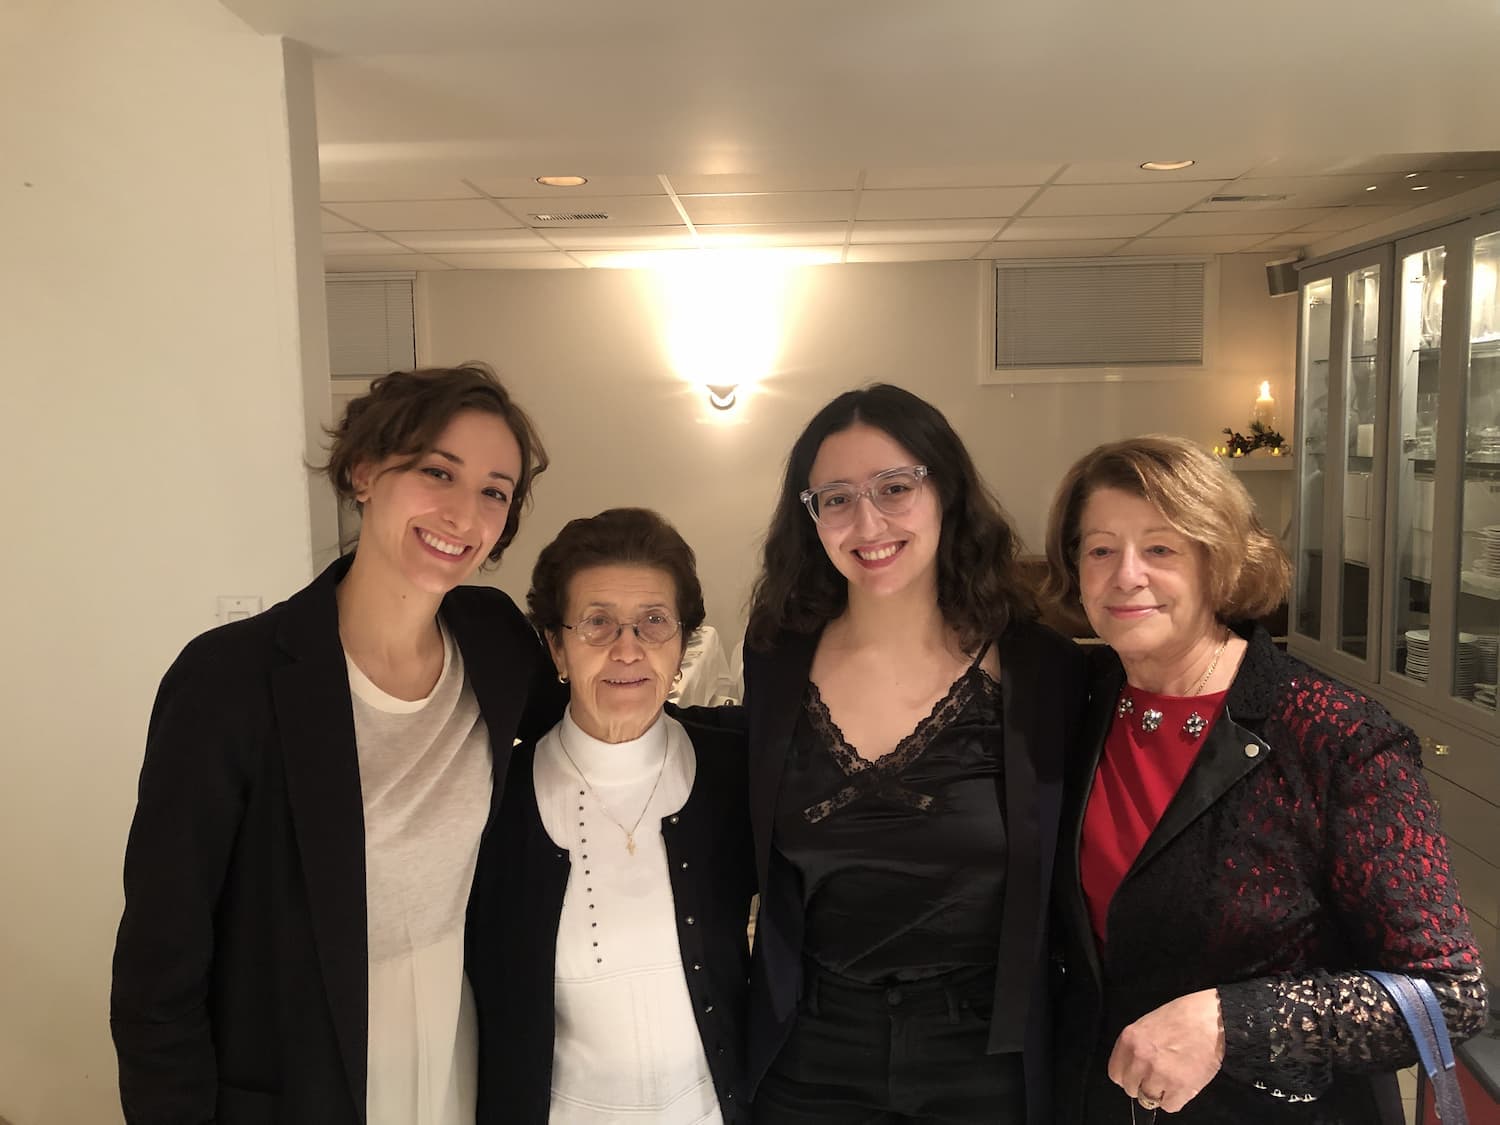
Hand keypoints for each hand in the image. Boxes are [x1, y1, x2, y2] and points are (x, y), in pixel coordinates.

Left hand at [1107, 988, 1223, 1113]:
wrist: (1213, 1020)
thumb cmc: (1184, 1017)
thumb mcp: (1148, 1024)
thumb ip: (1136, 1046)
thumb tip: (1132, 1067)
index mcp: (1129, 1039)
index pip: (1115, 1073)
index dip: (1127, 1076)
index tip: (1136, 1076)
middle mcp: (1140, 1058)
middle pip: (1131, 1089)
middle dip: (1143, 1085)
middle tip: (1158, 1076)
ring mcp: (1159, 1074)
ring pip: (1149, 1099)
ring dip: (1160, 1092)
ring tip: (1173, 1077)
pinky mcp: (1180, 1087)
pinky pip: (1169, 1106)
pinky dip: (1176, 1099)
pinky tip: (1183, 1084)